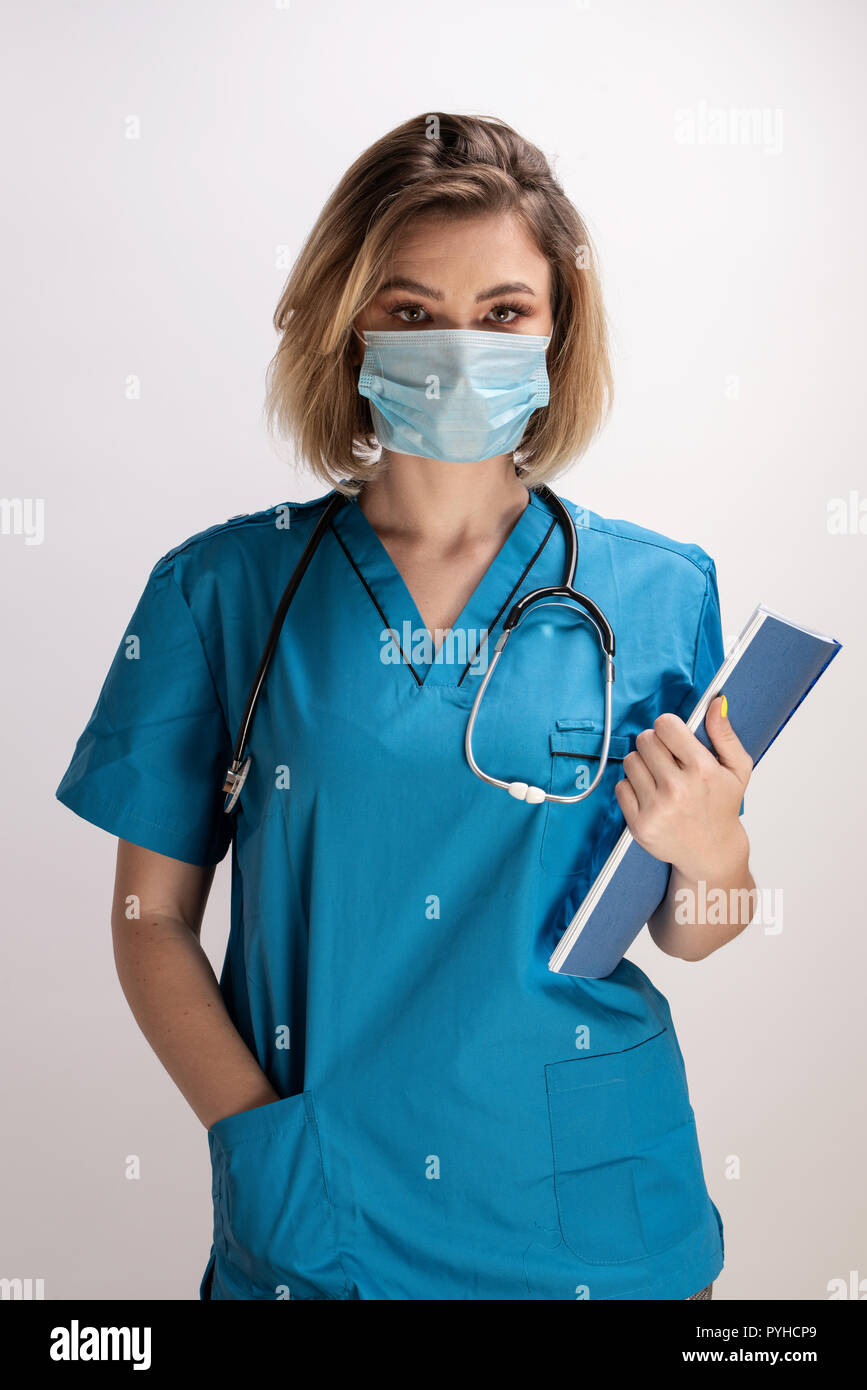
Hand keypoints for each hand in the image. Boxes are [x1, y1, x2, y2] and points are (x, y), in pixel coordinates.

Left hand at [613, 696, 752, 882]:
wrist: (711, 851)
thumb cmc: (722, 806)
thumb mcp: (737, 769)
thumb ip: (724, 733)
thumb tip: (716, 702)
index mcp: (702, 770)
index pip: (665, 725)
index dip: (669, 728)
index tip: (674, 738)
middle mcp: (678, 789)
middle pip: (645, 740)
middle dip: (654, 745)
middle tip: (667, 760)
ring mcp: (657, 808)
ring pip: (630, 761)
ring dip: (642, 765)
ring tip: (659, 778)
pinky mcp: (640, 824)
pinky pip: (621, 787)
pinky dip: (632, 788)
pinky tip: (650, 796)